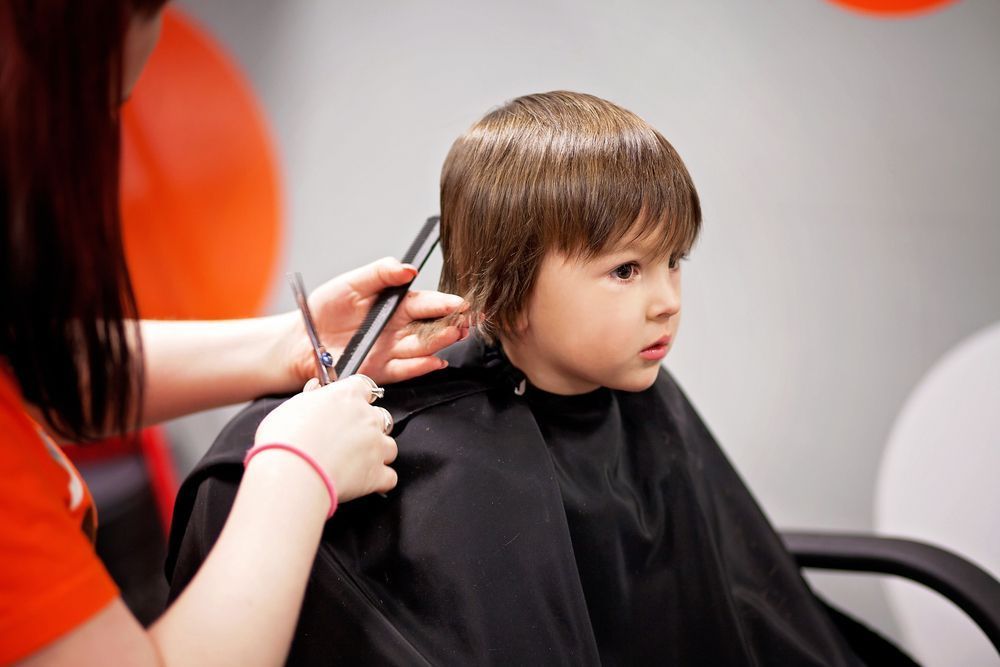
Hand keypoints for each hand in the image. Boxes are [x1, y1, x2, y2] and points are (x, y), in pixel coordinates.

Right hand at [254, 376, 396, 501]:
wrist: (291, 472)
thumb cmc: (285, 439)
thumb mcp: (291, 407)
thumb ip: (310, 396)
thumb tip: (316, 388)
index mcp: (347, 395)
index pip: (365, 386)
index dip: (359, 397)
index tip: (351, 405)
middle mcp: (368, 417)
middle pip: (381, 417)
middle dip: (370, 427)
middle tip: (348, 438)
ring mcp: (376, 446)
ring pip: (389, 446)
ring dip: (378, 453)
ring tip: (355, 463)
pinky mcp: (377, 474)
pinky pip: (389, 477)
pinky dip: (380, 481)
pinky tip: (365, 483)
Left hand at [286, 257, 468, 386]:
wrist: (301, 339)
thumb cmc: (326, 309)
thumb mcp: (351, 283)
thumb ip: (380, 273)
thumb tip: (408, 268)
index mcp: (396, 306)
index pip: (426, 303)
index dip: (444, 303)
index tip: (460, 303)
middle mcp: (399, 329)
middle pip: (431, 327)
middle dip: (450, 324)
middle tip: (465, 321)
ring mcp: (391, 351)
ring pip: (422, 348)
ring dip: (440, 343)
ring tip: (454, 334)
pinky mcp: (381, 371)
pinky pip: (405, 369)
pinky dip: (421, 366)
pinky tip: (436, 360)